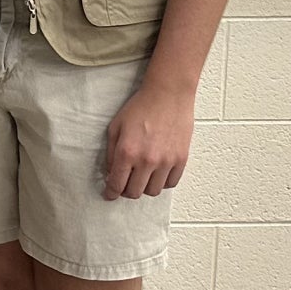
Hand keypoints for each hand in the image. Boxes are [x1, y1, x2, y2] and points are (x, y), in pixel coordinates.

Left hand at [104, 80, 194, 199]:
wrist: (168, 95)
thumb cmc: (140, 108)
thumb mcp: (115, 127)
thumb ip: (110, 153)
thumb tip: (110, 172)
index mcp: (127, 152)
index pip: (116, 184)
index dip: (111, 192)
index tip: (109, 194)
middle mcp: (147, 160)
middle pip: (135, 193)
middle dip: (126, 191)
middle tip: (124, 184)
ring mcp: (166, 161)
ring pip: (153, 191)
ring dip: (145, 187)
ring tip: (141, 177)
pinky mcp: (181, 159)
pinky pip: (171, 183)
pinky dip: (162, 182)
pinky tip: (156, 174)